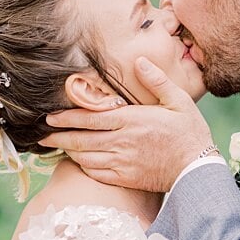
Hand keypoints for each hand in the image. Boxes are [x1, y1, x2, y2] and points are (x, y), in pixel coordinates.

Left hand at [39, 58, 213, 192]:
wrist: (198, 170)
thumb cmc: (189, 133)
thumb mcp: (178, 100)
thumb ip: (157, 80)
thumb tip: (139, 61)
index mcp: (130, 120)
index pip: (89, 118)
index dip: (66, 118)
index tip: (49, 117)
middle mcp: (121, 141)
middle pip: (80, 139)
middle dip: (57, 136)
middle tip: (40, 134)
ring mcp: (122, 162)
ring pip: (84, 157)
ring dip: (67, 151)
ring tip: (54, 146)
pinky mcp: (125, 178)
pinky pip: (96, 173)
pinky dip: (82, 167)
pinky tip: (77, 162)